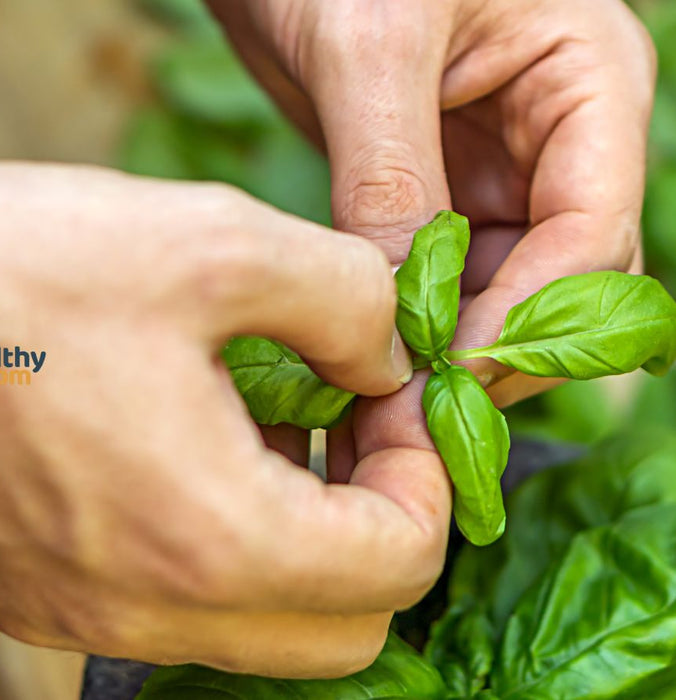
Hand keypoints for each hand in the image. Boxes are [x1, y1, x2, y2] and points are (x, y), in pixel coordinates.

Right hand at [0, 162, 449, 677]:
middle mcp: (161, 606)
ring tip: (290, 416)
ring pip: (280, 616)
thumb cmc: (8, 276)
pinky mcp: (70, 587)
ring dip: (318, 523)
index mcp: (214, 538)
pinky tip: (217, 435)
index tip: (393, 396)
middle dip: (384, 514)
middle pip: (351, 617)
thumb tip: (388, 355)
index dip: (425, 471)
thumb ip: (341, 298)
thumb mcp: (209, 244)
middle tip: (354, 415)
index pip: (404, 562)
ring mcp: (107, 611)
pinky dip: (245, 529)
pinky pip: (202, 594)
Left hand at [208, 0, 654, 405]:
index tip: (453, 377)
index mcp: (585, 88)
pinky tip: (376, 360)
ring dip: (454, 352)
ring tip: (393, 403)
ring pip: (501, 293)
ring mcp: (497, 177)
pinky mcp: (438, 198)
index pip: (592, 234)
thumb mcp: (372, 46)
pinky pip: (447, 282)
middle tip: (422, 413)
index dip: (527, 319)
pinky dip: (418, 327)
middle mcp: (555, 144)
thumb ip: (393, 176)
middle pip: (558, 281)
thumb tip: (399, 307)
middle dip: (495, 350)